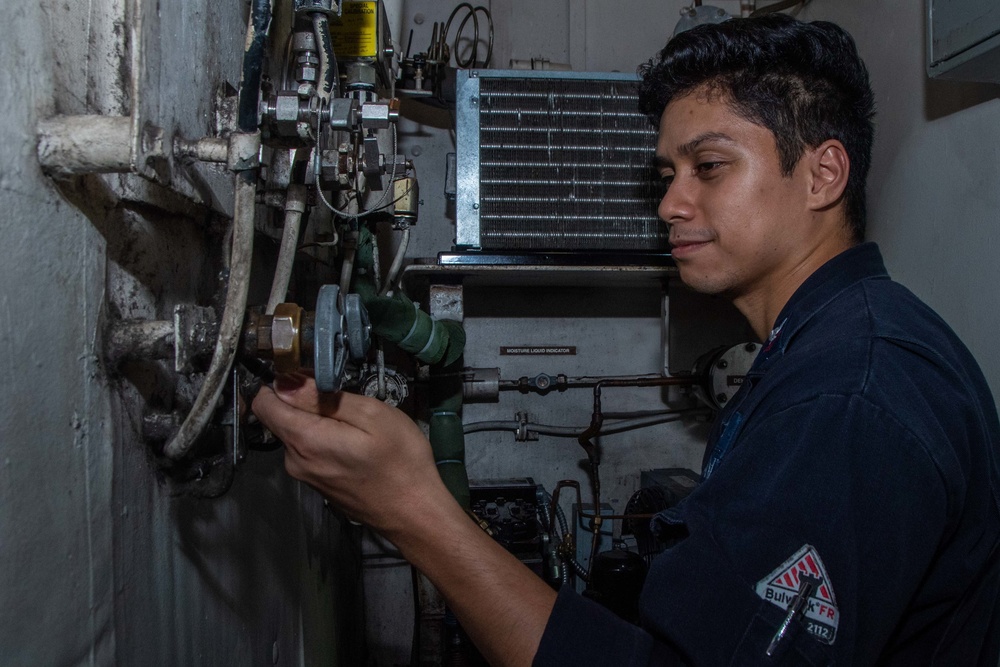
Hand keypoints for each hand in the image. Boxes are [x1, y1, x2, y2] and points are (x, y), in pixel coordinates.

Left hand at [251, 373, 450, 532]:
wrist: (414, 514)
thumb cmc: (401, 461)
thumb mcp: (371, 415)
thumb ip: (324, 397)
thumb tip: (286, 382)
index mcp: (305, 440)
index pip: (263, 403)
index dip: (281, 383)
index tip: (309, 377)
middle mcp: (295, 461)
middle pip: (281, 418)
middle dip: (305, 402)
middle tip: (345, 400)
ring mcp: (306, 476)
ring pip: (298, 434)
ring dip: (319, 422)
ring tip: (356, 424)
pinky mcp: (318, 485)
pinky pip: (310, 452)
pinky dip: (326, 440)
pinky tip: (355, 444)